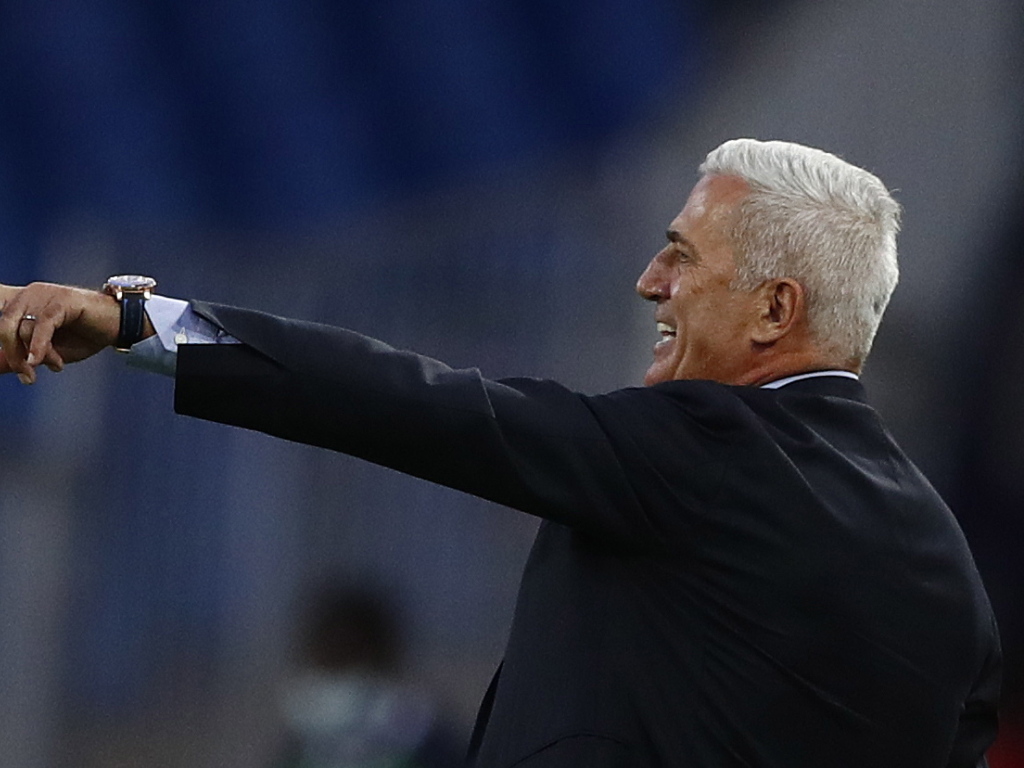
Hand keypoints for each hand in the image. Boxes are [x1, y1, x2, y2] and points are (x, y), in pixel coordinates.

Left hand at [0, 282, 120, 383]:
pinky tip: (42, 362)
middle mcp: (28, 293)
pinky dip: (39, 346)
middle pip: (2, 326)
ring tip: (48, 369)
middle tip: (27, 377)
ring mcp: (43, 294)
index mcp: (21, 302)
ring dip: (32, 356)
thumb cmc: (83, 337)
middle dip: (11, 354)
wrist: (117, 327)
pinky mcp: (60, 301)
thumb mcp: (46, 351)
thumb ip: (19, 356)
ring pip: (21, 328)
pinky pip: (41, 326)